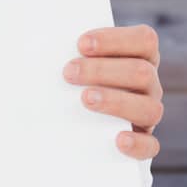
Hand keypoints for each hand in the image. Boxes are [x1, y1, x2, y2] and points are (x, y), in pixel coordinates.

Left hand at [62, 24, 162, 161]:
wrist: (72, 125)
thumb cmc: (71, 81)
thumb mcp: (73, 62)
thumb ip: (66, 51)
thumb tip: (35, 42)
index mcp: (140, 56)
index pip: (144, 40)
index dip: (115, 40)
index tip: (81, 44)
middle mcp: (149, 84)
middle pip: (142, 72)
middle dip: (103, 70)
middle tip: (69, 73)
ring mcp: (148, 113)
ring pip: (149, 107)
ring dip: (116, 101)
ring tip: (85, 99)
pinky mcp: (143, 142)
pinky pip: (151, 146)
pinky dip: (138, 143)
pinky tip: (119, 140)